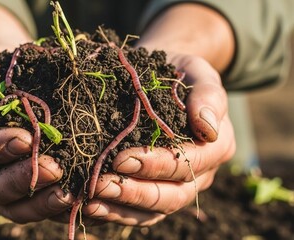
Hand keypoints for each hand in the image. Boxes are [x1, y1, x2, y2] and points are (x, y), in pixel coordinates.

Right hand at [0, 45, 74, 222]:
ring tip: (70, 192)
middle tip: (54, 168)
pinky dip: (58, 208)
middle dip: (21, 180)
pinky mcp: (24, 189)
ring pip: (13, 207)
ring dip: (42, 203)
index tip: (26, 138)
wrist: (7, 73)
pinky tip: (82, 200)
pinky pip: (37, 207)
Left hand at [80, 53, 235, 225]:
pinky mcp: (157, 191)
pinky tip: (90, 207)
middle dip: (134, 192)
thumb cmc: (178, 72)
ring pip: (154, 210)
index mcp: (216, 145)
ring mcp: (179, 186)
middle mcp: (201, 173)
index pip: (188, 163)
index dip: (156, 164)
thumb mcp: (197, 72)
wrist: (163, 75)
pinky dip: (116, 212)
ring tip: (90, 202)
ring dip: (121, 207)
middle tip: (100, 184)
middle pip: (172, 195)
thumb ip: (207, 96)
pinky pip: (140, 213)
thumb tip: (208, 129)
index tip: (122, 158)